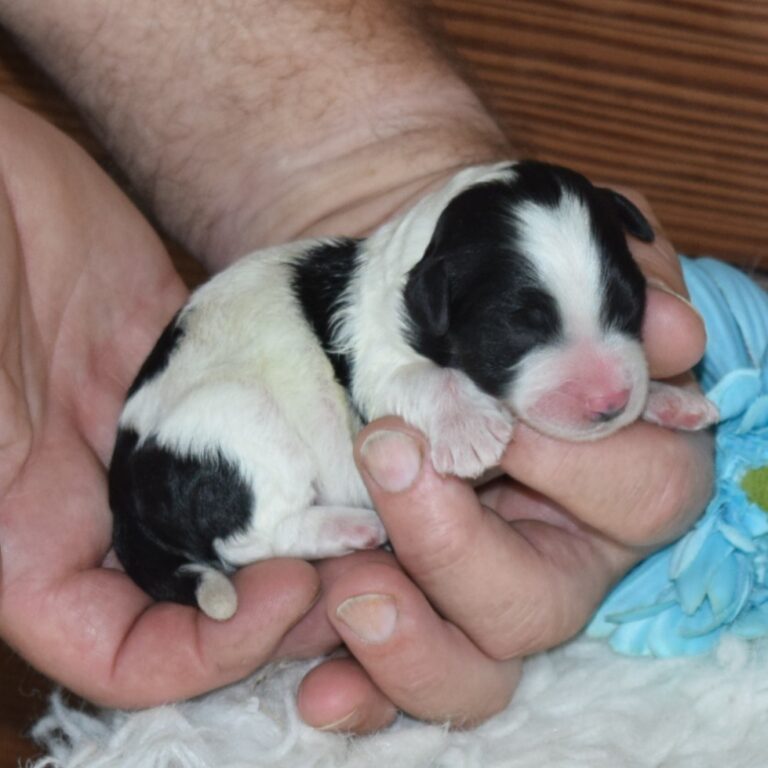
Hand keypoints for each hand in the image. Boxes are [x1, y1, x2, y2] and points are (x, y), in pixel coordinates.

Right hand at [0, 98, 335, 707]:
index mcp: (28, 533)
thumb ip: (4, 493)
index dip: (207, 654)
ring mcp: (164, 432)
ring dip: (320, 530)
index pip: (125, 652)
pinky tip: (375, 445)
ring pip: (253, 514)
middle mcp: (105, 496)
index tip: (286, 592)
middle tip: (370, 571)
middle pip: (210, 592)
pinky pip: (275, 425)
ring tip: (389, 519)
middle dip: (291, 602)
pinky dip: (323, 446)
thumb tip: (38, 567)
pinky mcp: (206, 370)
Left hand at [293, 190, 714, 732]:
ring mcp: (485, 591)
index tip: (493, 407)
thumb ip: (612, 278)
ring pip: (478, 669)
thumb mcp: (547, 251)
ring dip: (412, 640)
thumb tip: (673, 334)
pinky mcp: (419, 613)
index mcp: (623, 468)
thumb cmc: (485, 280)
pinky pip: (402, 680)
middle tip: (387, 453)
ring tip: (349, 587)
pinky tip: (322, 692)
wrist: (404, 305)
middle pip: (541, 603)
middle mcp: (561, 547)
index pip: (641, 488)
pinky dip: (366, 691)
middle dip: (458, 542)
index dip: (571, 453)